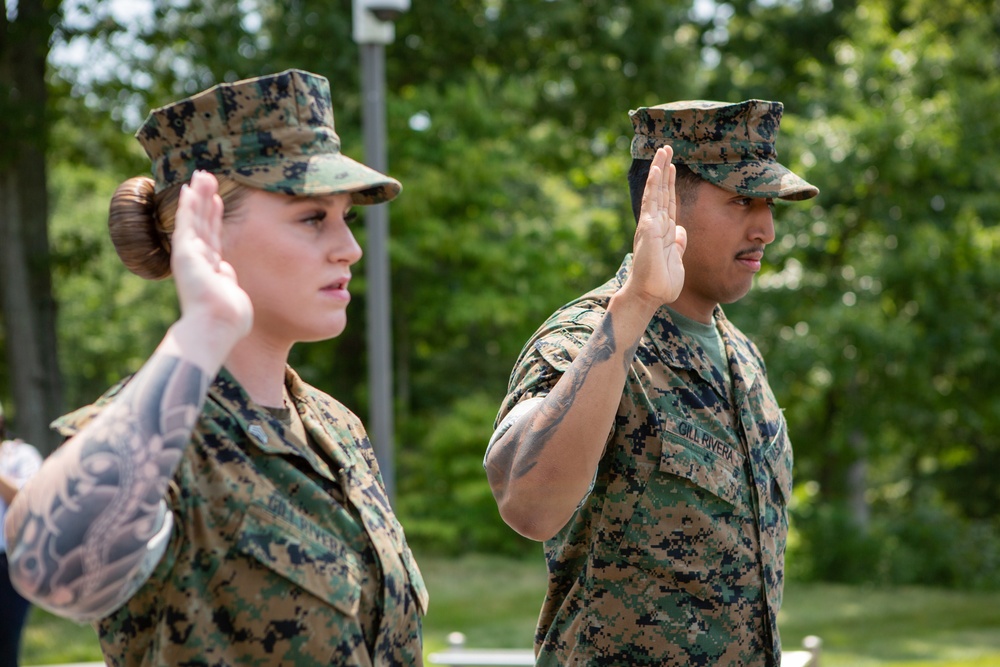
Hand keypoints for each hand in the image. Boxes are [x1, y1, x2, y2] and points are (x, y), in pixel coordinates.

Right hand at [170, 171, 252, 349]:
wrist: (215, 328)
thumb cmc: (228, 321)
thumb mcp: (232, 296)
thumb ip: (228, 282)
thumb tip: (226, 273)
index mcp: (211, 270)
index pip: (214, 237)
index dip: (215, 217)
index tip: (218, 199)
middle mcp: (199, 260)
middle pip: (203, 223)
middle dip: (206, 199)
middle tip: (207, 177)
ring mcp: (191, 256)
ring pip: (196, 218)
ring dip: (199, 195)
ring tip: (202, 174)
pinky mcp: (186, 253)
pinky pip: (188, 224)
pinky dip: (189, 205)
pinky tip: (190, 189)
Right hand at [626, 146, 686, 308]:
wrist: (649, 295)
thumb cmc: (662, 283)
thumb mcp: (677, 260)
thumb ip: (678, 244)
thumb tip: (680, 230)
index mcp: (664, 231)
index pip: (668, 202)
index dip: (670, 183)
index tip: (672, 166)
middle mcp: (655, 224)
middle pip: (662, 191)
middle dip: (665, 169)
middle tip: (666, 148)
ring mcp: (651, 224)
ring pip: (656, 191)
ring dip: (660, 169)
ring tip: (663, 150)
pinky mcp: (648, 228)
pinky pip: (652, 202)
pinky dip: (655, 185)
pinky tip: (658, 169)